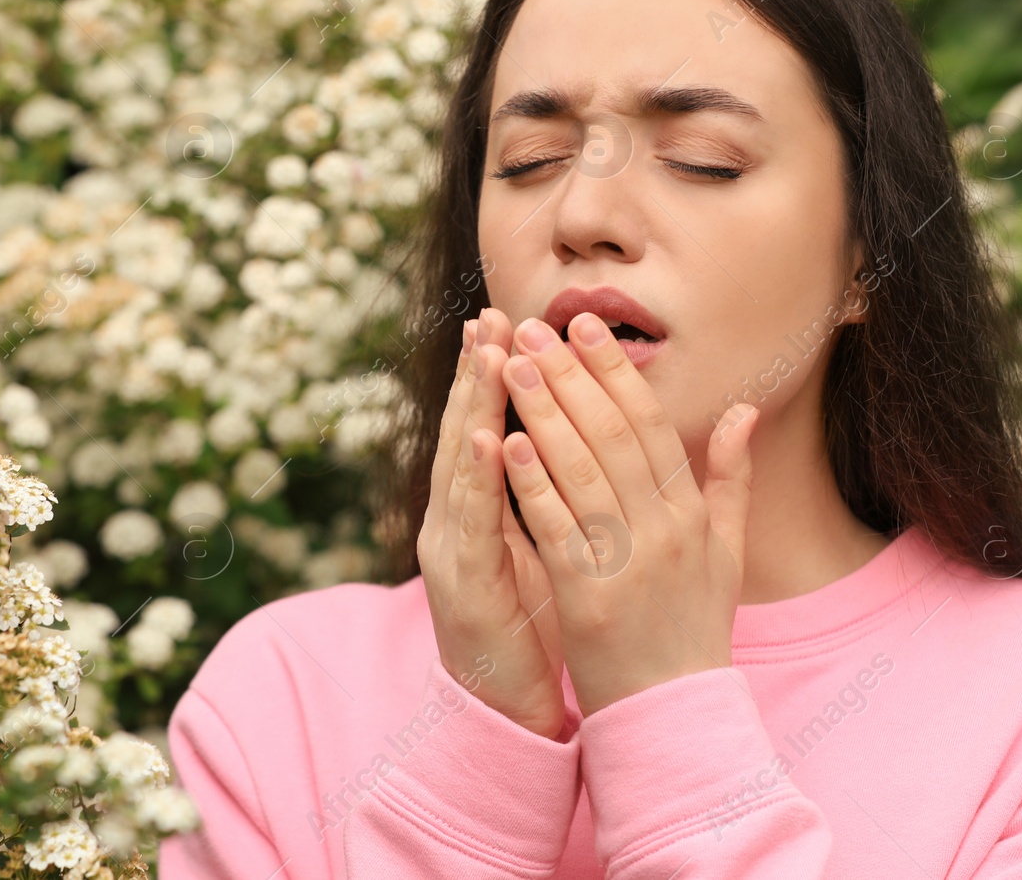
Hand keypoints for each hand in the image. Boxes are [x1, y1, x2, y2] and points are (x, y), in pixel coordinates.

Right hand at [416, 308, 566, 739]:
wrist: (504, 705)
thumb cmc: (528, 623)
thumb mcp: (543, 547)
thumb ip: (553, 494)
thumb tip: (568, 443)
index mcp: (479, 511)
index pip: (490, 429)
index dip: (498, 378)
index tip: (514, 323)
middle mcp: (456, 521)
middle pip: (467, 434)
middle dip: (480, 374)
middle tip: (492, 316)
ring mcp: (452, 550)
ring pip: (461, 466)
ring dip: (473, 407)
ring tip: (487, 354)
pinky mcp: (463, 584)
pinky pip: (472, 524)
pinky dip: (477, 478)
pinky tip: (487, 439)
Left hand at [495, 311, 757, 716]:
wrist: (674, 715)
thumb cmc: (692, 628)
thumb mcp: (726, 552)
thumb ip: (731, 478)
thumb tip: (743, 410)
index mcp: (691, 513)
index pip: (650, 423)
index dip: (615, 369)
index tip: (584, 325)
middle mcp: (664, 529)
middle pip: (612, 433)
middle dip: (569, 374)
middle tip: (533, 328)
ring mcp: (627, 562)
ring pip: (580, 468)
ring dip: (542, 410)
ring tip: (512, 364)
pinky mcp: (589, 597)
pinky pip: (556, 526)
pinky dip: (531, 481)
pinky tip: (504, 441)